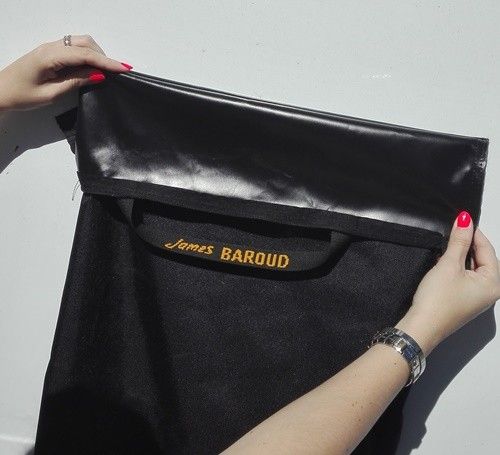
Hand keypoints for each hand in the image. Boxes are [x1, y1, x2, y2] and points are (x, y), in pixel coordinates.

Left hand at [0, 34, 131, 111]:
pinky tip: (92, 68)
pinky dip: (87, 55)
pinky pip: (74, 48)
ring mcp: (50, 48)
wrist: (0, 91)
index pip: (85, 55)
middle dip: (104, 56)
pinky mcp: (51, 52)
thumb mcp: (51, 94)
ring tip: (105, 72)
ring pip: (81, 43)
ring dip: (96, 54)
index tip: (124, 69)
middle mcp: (51, 47)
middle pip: (85, 43)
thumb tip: (98, 75)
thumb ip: (76, 82)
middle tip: (116, 73)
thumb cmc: (22, 95)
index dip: (107, 62)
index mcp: (50, 56)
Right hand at [396, 211, 499, 355]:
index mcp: (493, 283)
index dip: (474, 233)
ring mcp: (475, 298)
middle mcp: (489, 292)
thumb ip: (459, 242)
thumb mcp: (448, 265)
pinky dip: (454, 267)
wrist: (421, 327)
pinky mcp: (462, 301)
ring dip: (459, 255)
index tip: (462, 219)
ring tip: (446, 244)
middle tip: (453, 229)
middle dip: (467, 244)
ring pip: (472, 268)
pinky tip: (442, 261)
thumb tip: (465, 221)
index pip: (488, 250)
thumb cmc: (437, 299)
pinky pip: (463, 278)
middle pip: (482, 259)